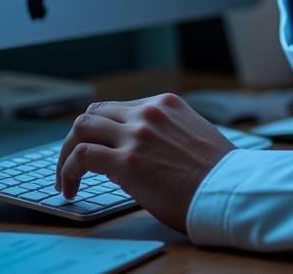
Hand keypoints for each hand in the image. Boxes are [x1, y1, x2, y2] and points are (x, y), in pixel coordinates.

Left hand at [55, 94, 234, 232]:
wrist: (227, 189)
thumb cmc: (216, 172)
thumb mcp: (191, 134)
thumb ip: (163, 133)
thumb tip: (136, 150)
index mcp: (165, 103)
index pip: (117, 108)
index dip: (101, 130)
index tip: (96, 150)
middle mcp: (148, 112)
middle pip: (94, 113)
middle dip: (77, 138)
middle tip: (72, 163)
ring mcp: (136, 134)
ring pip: (81, 127)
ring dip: (66, 153)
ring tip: (65, 178)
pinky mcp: (127, 162)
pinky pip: (81, 156)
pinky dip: (68, 170)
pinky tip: (69, 188)